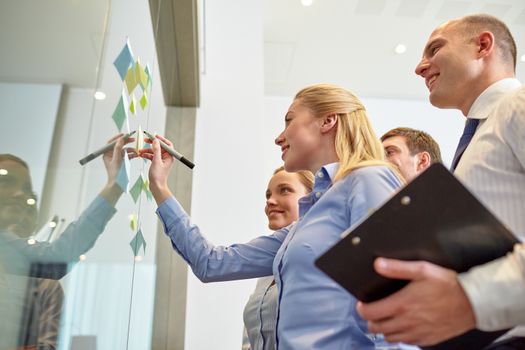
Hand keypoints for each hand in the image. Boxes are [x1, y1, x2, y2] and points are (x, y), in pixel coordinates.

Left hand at [100, 134, 135, 204]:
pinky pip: (127, 155)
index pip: (111, 143)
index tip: (125, 134)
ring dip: (130, 150)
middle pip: (119, 145)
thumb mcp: (117, 160)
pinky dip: (132, 155)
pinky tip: (136, 155)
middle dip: (126, 143)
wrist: (118, 185)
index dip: (118, 138)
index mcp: (107, 154)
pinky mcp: (122, 162)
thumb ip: (118, 148)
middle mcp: (111, 155)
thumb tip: (120, 139)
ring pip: (124, 150)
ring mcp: (117, 159)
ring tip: (136, 151)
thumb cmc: (116, 174)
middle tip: (133, 139)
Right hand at [139, 134, 173, 203]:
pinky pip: (152, 156)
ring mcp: (161, 161)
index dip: (161, 139)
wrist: (156, 186)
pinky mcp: (157, 164)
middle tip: (145, 140)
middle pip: (160, 147)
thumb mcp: (156, 161)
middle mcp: (166, 158)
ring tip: (140, 151)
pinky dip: (147, 155)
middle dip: (152, 143)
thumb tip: (156, 140)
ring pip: (154, 152)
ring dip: (147, 150)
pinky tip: (141, 155)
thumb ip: (156, 150)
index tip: (154, 136)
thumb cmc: (158, 176)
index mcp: (169, 157)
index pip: (167, 144)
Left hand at [356, 258, 475, 345]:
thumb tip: (377, 264)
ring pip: (390, 338)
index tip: (362, 304)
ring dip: (385, 329)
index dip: (362, 309)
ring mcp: (417, 333)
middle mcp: (407, 322)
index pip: (370, 313)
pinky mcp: (428, 340)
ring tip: (388, 318)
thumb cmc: (448, 284)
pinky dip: (401, 336)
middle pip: (377, 328)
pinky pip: (407, 343)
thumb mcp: (422, 270)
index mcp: (402, 304)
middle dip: (371, 320)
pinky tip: (405, 325)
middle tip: (374, 311)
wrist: (473, 302)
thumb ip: (397, 268)